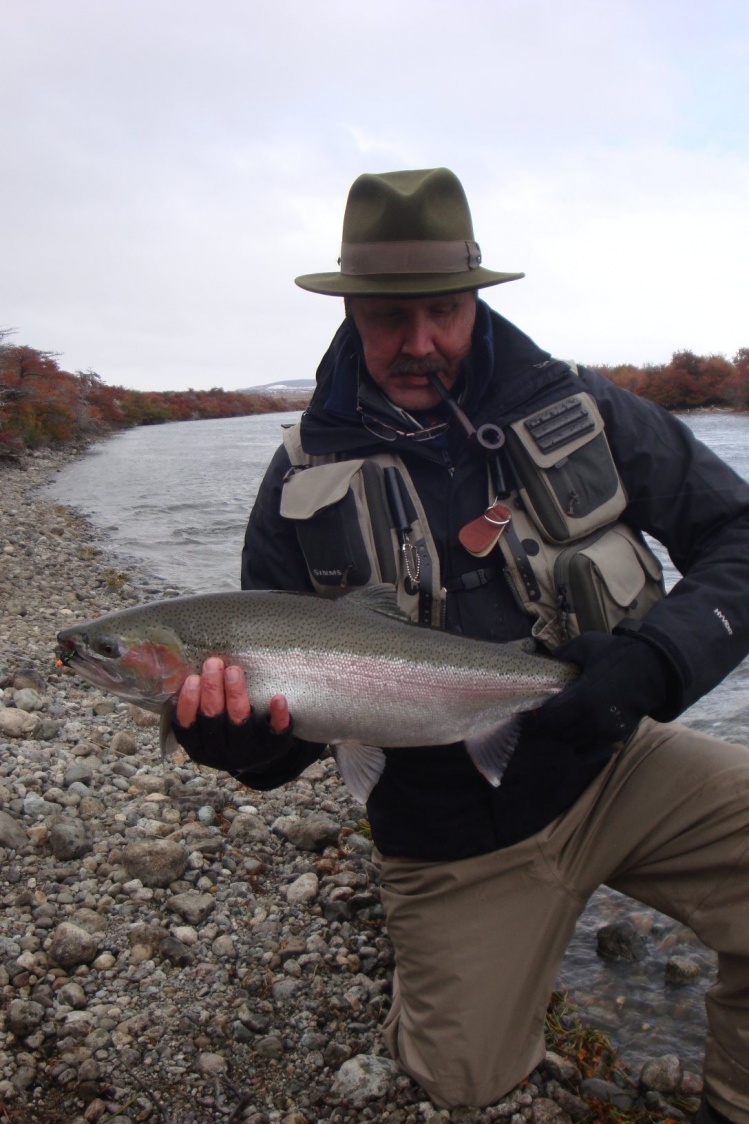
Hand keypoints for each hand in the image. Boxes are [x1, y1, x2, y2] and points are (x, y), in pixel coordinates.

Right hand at [172, 657, 293, 773]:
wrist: (260, 755)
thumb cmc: (226, 731)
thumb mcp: (206, 727)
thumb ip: (198, 705)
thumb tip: (190, 666)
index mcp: (199, 748)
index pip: (187, 728)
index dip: (188, 703)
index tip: (192, 678)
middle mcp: (221, 754)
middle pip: (213, 720)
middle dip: (212, 689)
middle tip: (213, 663)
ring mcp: (247, 752)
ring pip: (240, 722)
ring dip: (236, 694)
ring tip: (234, 670)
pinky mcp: (272, 749)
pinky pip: (275, 733)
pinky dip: (277, 716)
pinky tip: (277, 698)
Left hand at [524, 632, 670, 753]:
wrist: (653, 668)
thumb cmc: (617, 654)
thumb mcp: (586, 644)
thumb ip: (563, 652)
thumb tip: (546, 659)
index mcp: (582, 697)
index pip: (549, 718)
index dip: (541, 715)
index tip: (541, 708)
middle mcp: (593, 719)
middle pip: (559, 733)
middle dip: (553, 724)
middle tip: (554, 714)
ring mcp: (605, 732)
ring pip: (572, 743)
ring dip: (566, 734)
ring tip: (568, 722)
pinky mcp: (617, 738)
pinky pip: (590, 753)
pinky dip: (581, 748)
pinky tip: (579, 738)